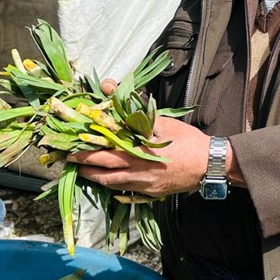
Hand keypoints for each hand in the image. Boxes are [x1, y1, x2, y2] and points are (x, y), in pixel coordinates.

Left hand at [68, 116, 210, 196]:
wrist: (210, 164)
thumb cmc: (187, 141)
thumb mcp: (162, 121)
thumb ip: (132, 107)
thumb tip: (107, 87)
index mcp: (139, 156)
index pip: (104, 156)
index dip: (85, 154)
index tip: (70, 149)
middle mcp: (138, 174)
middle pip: (104, 174)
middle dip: (84, 168)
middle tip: (69, 162)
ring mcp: (144, 187)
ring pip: (113, 185)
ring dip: (96, 179)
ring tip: (83, 171)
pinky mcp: (151, 193)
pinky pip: (126, 191)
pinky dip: (113, 185)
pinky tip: (108, 180)